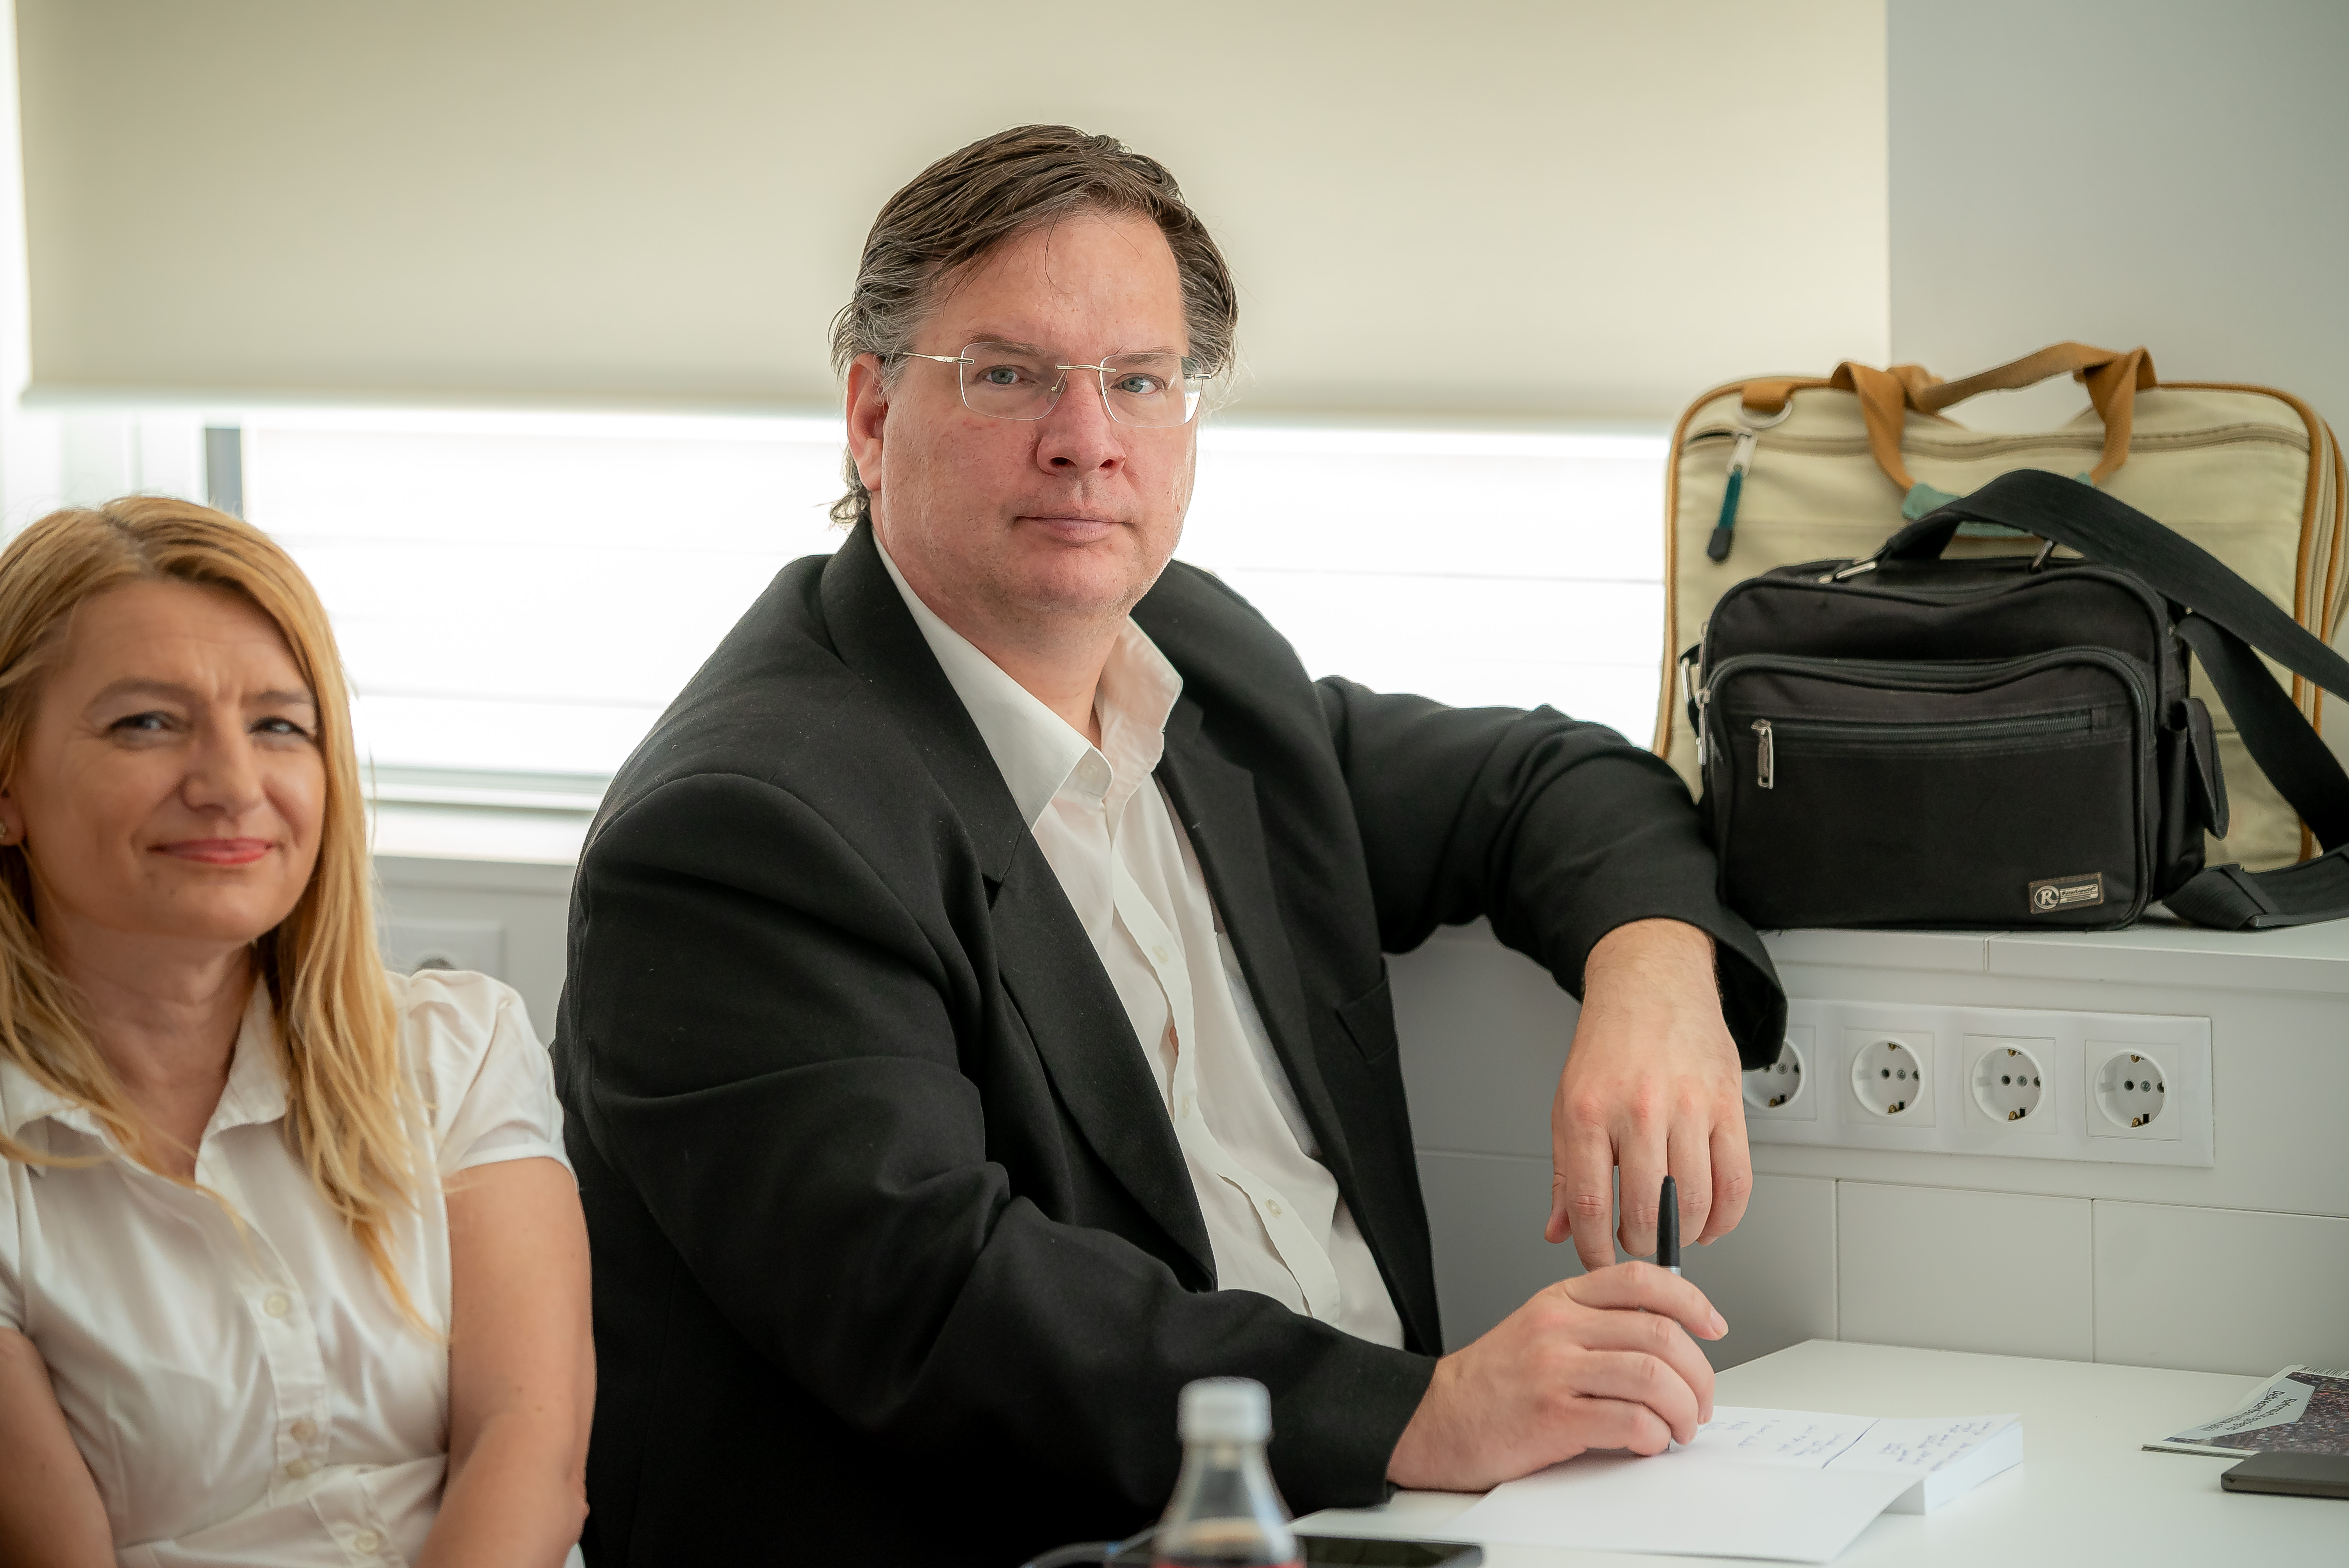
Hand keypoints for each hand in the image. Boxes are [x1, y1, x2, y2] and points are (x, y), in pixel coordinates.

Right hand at [1386, 1263, 1726, 1489]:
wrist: (1436, 1419)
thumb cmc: (1494, 1382)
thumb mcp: (1541, 1329)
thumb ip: (1596, 1325)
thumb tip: (1667, 1343)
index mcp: (1560, 1300)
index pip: (1640, 1279)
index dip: (1690, 1299)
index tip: (1713, 1325)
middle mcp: (1559, 1327)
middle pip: (1659, 1333)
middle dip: (1698, 1373)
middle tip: (1700, 1400)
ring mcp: (1555, 1370)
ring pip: (1652, 1377)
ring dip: (1683, 1409)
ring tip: (1680, 1427)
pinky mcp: (1553, 1417)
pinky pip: (1630, 1421)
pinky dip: (1654, 1436)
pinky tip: (1648, 1442)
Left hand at [1544, 919, 1749, 1270]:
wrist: (1651, 986)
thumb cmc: (1609, 1046)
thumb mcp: (1568, 1105)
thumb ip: (1565, 1174)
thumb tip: (1559, 1231)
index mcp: (1588, 1112)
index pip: (1588, 1204)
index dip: (1594, 1249)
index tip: (1598, 1262)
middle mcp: (1638, 1110)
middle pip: (1644, 1212)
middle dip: (1638, 1245)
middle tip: (1635, 1244)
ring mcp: (1687, 1107)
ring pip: (1693, 1203)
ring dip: (1682, 1235)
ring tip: (1670, 1232)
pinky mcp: (1727, 1105)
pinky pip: (1736, 1181)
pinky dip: (1725, 1217)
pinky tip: (1709, 1221)